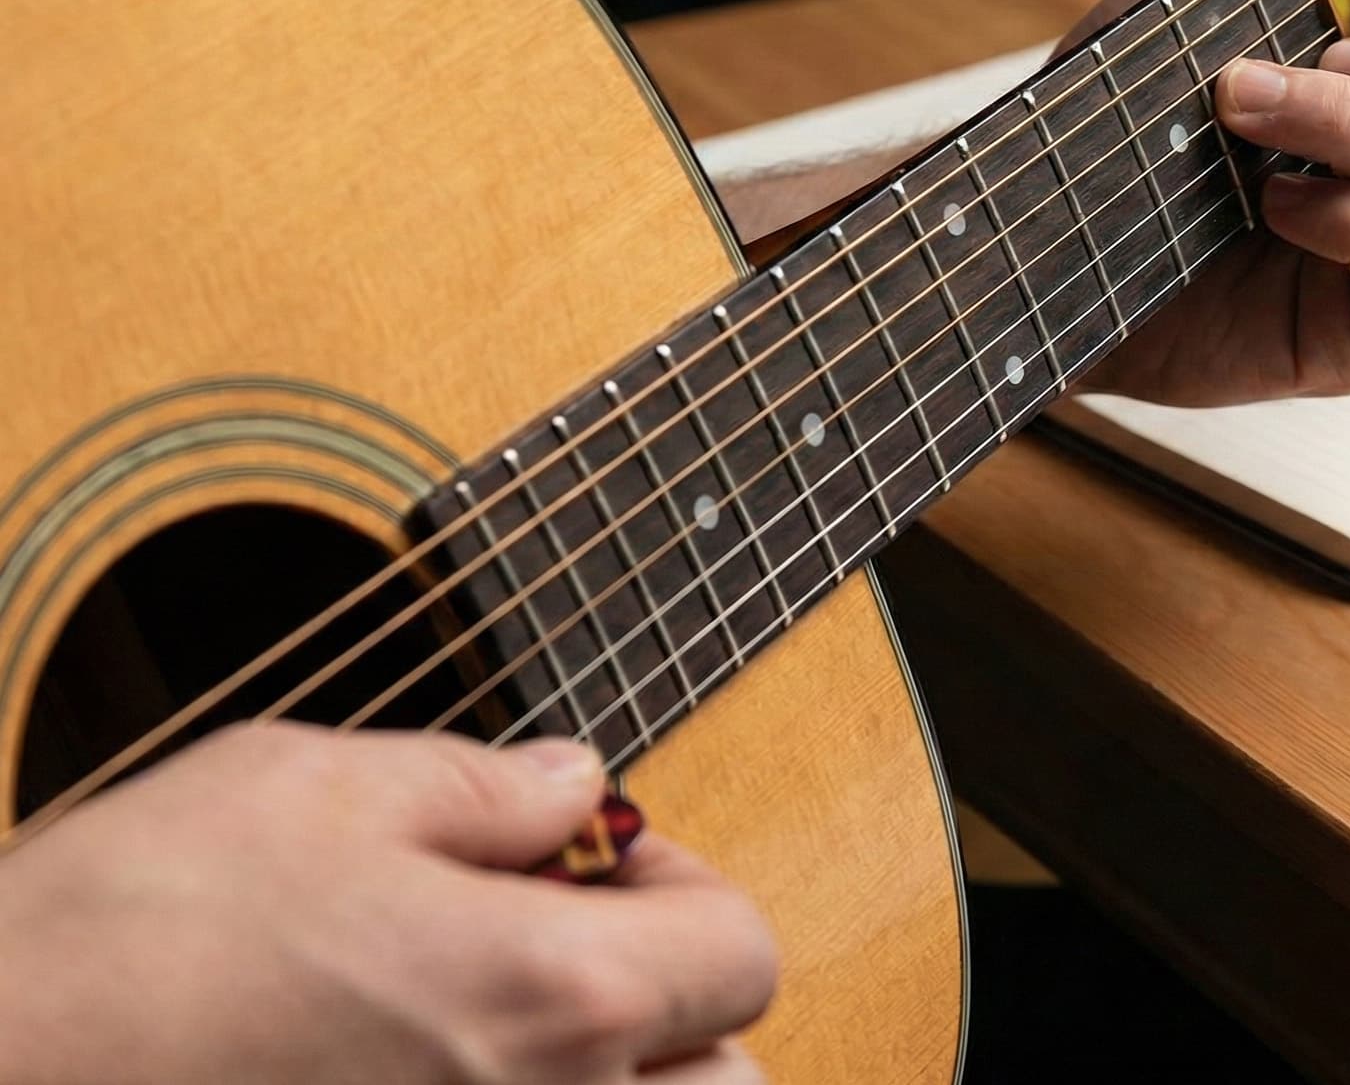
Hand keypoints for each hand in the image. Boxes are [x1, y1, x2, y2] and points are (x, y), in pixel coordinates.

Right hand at [0, 724, 775, 1083]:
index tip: (603, 858)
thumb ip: (479, 785)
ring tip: (502, 1020)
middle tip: (572, 947)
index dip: (690, 886)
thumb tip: (576, 782)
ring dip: (618, 1079)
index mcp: (551, 995)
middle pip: (726, 1082)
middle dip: (683, 1010)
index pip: (741, 953)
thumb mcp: (306, 790)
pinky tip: (425, 1076)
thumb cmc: (120, 939)